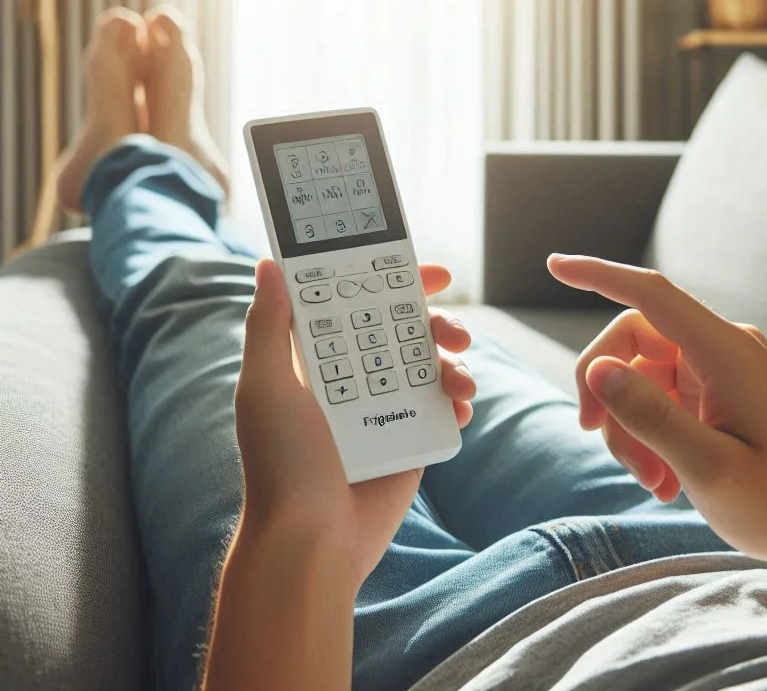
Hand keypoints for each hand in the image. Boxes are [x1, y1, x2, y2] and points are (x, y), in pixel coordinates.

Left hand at [234, 259, 475, 588]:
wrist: (313, 544)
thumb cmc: (281, 467)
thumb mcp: (265, 389)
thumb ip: (269, 326)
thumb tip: (269, 264)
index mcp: (320, 358)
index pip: (360, 303)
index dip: (394, 281)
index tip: (430, 272)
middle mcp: (356, 376)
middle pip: (406, 329)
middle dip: (437, 322)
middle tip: (456, 330)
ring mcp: (386, 408)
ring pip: (431, 365)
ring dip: (454, 363)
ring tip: (459, 381)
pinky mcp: (410, 438)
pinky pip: (442, 408)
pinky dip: (456, 401)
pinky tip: (457, 407)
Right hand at [547, 254, 766, 572]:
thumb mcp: (711, 469)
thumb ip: (651, 417)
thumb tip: (597, 370)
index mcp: (726, 352)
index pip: (649, 295)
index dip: (598, 275)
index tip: (553, 265)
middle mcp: (721, 348)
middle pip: (632, 341)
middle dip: (608, 393)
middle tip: (595, 439)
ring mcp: (719, 369)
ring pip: (639, 376)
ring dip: (630, 427)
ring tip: (655, 485)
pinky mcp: (716, 392)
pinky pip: (659, 397)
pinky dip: (649, 435)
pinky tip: (667, 480)